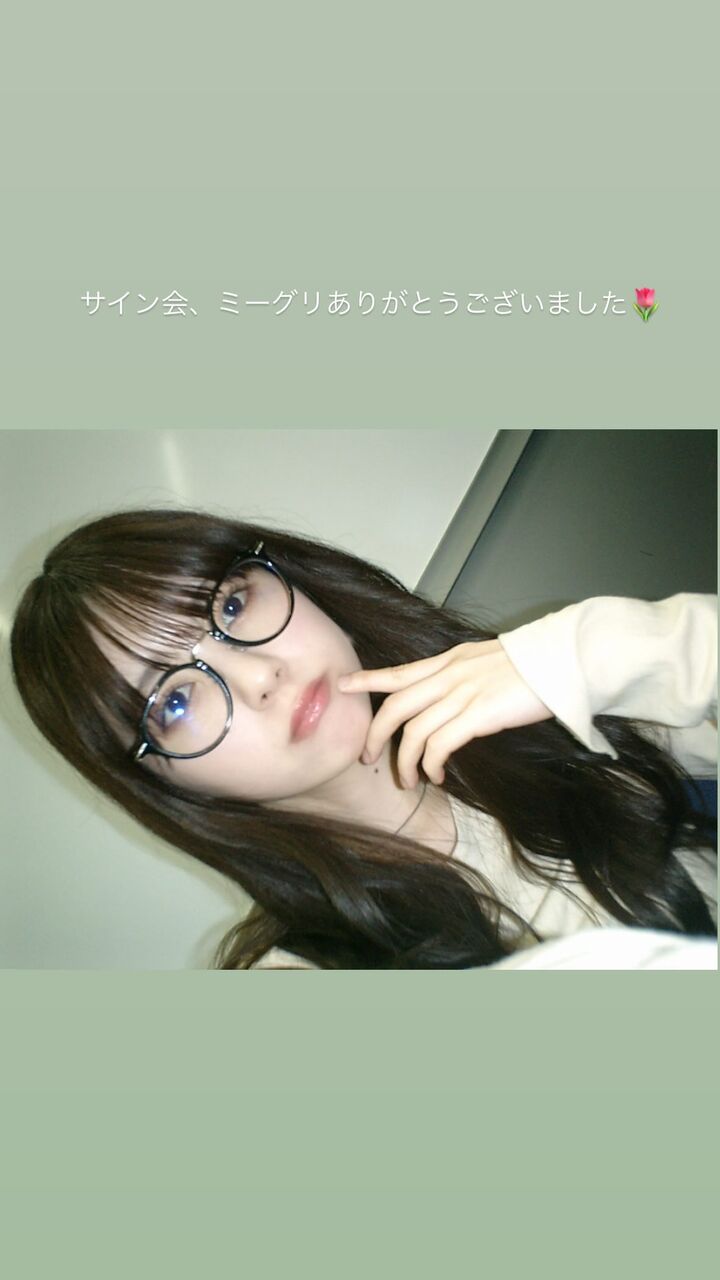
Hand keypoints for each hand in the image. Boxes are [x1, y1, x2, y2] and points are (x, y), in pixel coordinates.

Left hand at [337, 640, 553, 786]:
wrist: (564, 660)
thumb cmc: (534, 665)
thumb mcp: (488, 661)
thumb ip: (464, 675)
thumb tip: (453, 696)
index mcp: (450, 660)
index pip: (400, 671)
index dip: (368, 679)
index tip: (344, 685)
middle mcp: (450, 675)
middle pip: (396, 706)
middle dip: (375, 734)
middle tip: (368, 755)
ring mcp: (463, 694)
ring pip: (414, 731)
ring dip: (404, 761)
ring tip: (407, 779)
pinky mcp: (479, 714)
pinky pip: (439, 745)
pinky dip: (430, 764)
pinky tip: (436, 776)